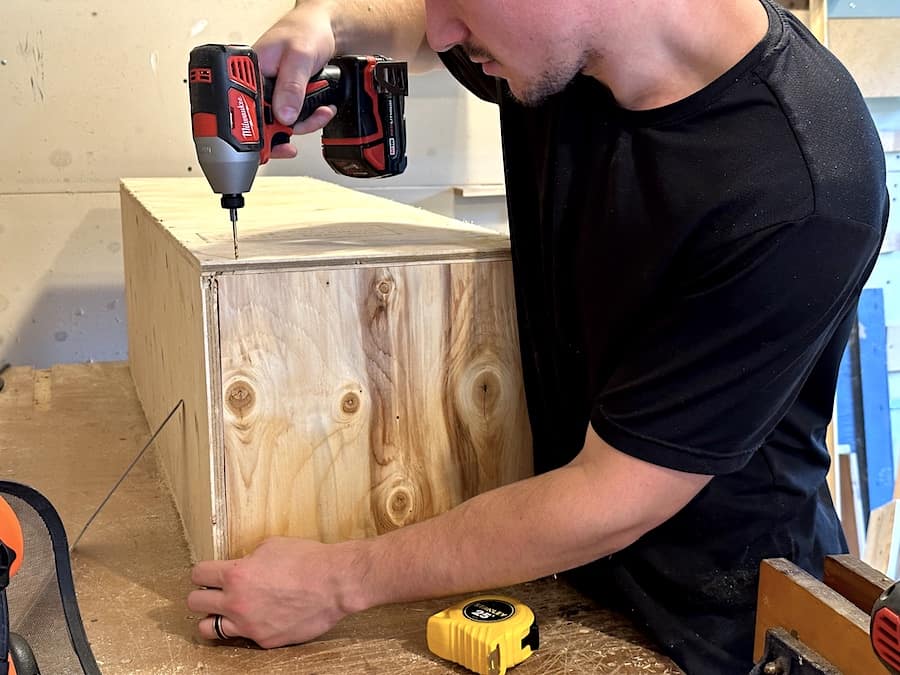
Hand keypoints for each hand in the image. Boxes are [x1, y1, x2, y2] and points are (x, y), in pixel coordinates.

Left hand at [187, 537, 365, 647]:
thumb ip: (248, 559)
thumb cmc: (308, 559)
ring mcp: (249, 625)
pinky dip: (246, 628)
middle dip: (202, 595)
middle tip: (213, 592)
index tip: (208, 573)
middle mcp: (237, 602)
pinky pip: (242, 637)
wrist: (336, 583)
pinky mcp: (265, 640)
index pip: (198, 574)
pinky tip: (258, 618)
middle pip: (195, 603)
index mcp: (236, 574)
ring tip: (226, 611)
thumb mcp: (271, 545)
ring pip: (207, 628)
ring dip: (214, 617)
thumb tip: (242, 565)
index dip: (203, 572)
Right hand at [254, 3, 338, 158]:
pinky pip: (294, 118)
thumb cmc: (306, 32)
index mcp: (250, 71)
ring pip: (282, 123)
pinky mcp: (286, 98)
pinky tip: (321, 110)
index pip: (245, 107)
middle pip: (264, 122)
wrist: (324, 29)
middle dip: (287, 129)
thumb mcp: (300, 58)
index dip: (257, 128)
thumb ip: (291, 87)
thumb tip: (284, 116)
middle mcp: (259, 84)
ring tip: (320, 112)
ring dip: (305, 123)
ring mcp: (273, 93)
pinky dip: (310, 119)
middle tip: (301, 129)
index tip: (272, 138)